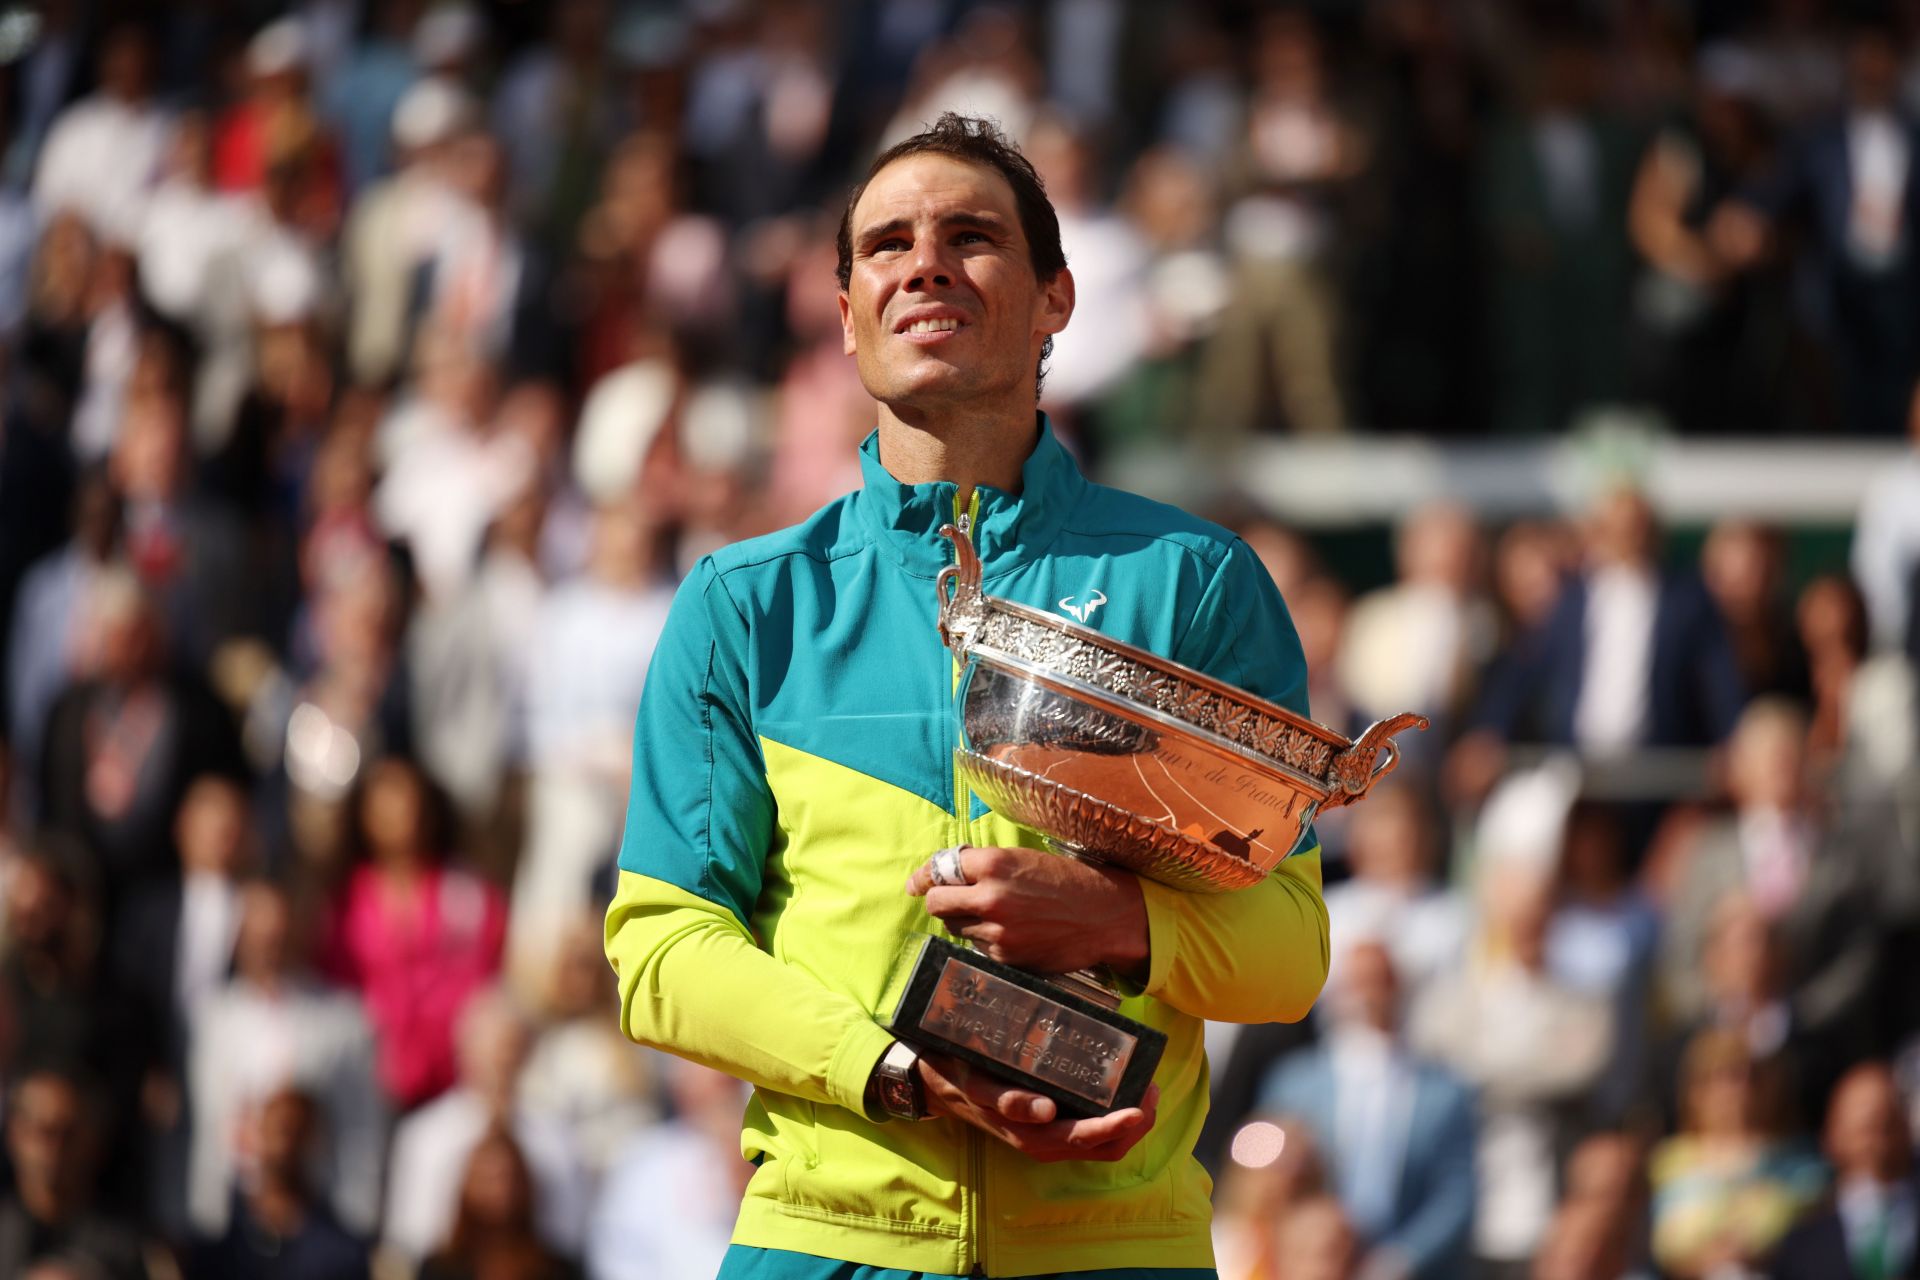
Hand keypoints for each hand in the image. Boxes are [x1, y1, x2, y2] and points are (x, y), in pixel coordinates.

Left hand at [906, 845, 1147, 977]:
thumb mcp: (1024, 859)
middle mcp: (990, 896)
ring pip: (956, 928)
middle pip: (936, 903)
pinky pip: (979, 948)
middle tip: (949, 901)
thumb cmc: (1068, 881)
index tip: (915, 884)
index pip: (939, 871)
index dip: (924, 877)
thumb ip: (984, 866)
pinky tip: (1012, 932)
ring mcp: (997, 930)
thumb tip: (945, 875)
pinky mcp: (1006, 955)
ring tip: (995, 915)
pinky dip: (987, 941)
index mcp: (993, 863)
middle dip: (939, 901)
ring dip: (966, 922)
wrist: (1106, 915)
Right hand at [915, 1051, 1158, 1162]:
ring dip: (1129, 1125)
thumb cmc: (960, 1074)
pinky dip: (1115, 1122)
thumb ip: (1007, 1097)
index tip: (1139, 1104)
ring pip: (1100, 1146)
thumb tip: (1044, 1109)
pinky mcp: (1049, 1130)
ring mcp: (1046, 1138)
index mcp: (1026, 1131)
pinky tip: (1126, 1096)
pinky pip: (1091, 1136)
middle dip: (1131, 1124)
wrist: (937, 1084)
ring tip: (1146, 1091)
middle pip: (1100, 1146)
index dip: (1116, 1125)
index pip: (1081, 1137)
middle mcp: (1040, 1141)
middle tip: (1150, 1091)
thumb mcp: (977, 1081)